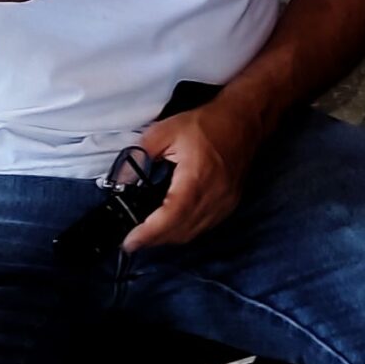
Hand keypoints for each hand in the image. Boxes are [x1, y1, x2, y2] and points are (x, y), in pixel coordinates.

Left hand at [122, 102, 266, 251]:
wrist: (243, 121)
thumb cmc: (205, 124)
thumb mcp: (164, 131)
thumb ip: (139, 156)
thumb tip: (120, 180)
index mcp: (196, 177)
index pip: (171, 216)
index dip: (149, 233)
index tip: (129, 242)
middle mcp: (214, 195)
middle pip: (181, 230)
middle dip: (154, 240)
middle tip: (131, 241)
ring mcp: (225, 202)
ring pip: (193, 233)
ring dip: (169, 238)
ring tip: (148, 236)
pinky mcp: (230, 204)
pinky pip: (204, 227)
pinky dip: (185, 231)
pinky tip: (171, 226)